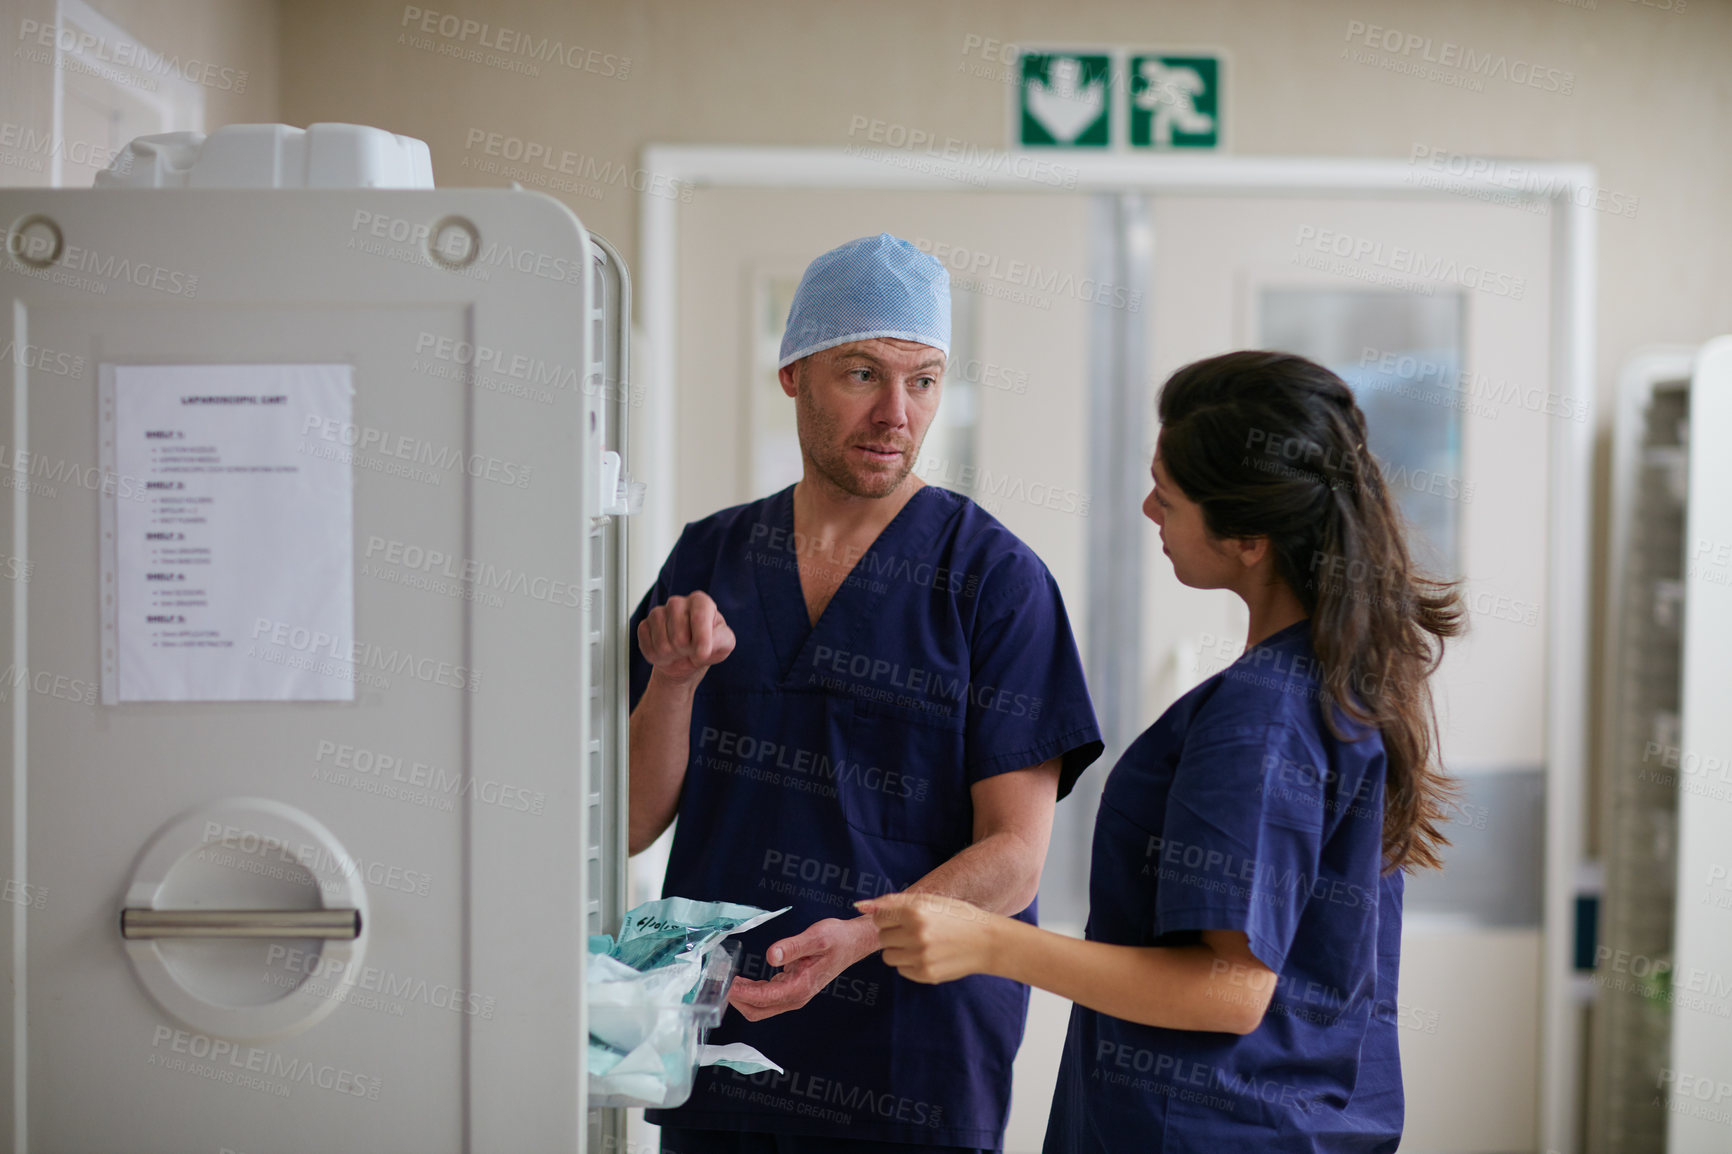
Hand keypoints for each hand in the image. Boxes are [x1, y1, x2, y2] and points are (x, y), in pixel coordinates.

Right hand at [637, 592, 734, 684]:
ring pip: (662, 644)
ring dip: (672, 655)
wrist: (687, 659)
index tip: (703, 654)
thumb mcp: (725, 644)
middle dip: (686, 650)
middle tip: (690, 649)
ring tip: (679, 651)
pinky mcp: (644, 625)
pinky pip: (647, 646)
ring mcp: (658, 613)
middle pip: (678, 636)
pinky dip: (657, 657)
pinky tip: (665, 653)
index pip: (699, 616)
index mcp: (700, 601)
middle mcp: (678, 603)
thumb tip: (703, 647)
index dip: (701, 639)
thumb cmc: (709, 646)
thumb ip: (721, 640)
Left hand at [726, 917, 878, 1021]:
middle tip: (719, 983)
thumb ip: (793, 947)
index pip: (764, 998)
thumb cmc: (837, 939)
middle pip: (758, 1010)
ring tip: (725, 980)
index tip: (725, 985)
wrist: (852, 943)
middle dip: (737, 1000)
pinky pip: (766, 998)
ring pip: (760, 1006)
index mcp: (800, 987)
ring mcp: (793, 995)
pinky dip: (750, 992)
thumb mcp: (816, 937)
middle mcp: (795, 997)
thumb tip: (771, 955)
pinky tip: (741, 980)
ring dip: (741, 997)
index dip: (742, 994)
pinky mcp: (791, 989)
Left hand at [857, 892, 1000, 984]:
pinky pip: (901, 969)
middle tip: (916, 931)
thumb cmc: (957, 916)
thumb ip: (892, 902)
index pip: (879, 917)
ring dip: (899, 950)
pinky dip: (910, 963)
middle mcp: (916, 933)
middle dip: (894, 934)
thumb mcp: (929, 900)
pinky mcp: (925, 974)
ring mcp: (920, 956)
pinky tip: (929, 956)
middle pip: (882, 937)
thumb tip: (858, 906)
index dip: (890, 917)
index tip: (903, 918)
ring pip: (888, 956)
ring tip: (921, 944)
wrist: (987, 942)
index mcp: (916, 910)